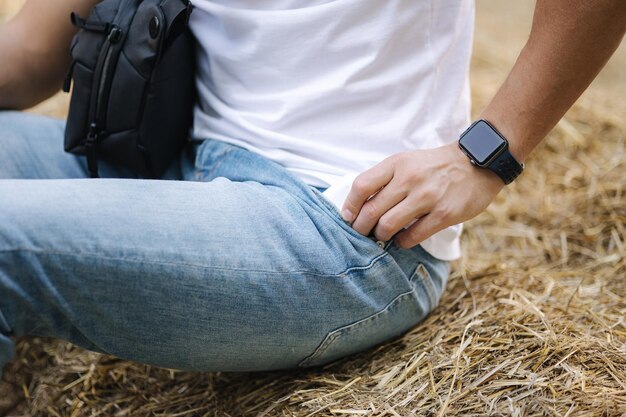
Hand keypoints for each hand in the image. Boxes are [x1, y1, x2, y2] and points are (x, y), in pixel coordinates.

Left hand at [341, 142, 504, 248]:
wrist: (478, 162)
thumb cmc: (435, 166)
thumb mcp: (407, 161)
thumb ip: (385, 179)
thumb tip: (359, 205)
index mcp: (397, 164)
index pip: (361, 186)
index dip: (350, 205)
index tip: (348, 217)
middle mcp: (410, 179)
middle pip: (371, 211)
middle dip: (361, 227)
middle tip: (363, 232)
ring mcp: (427, 197)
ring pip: (388, 226)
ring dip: (381, 236)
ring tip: (383, 235)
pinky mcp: (444, 214)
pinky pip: (412, 236)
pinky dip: (402, 242)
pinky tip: (403, 239)